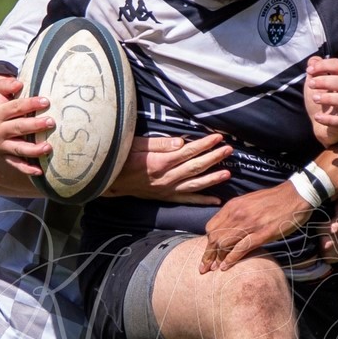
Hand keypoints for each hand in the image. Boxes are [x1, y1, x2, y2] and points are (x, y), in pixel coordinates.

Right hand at [0, 74, 52, 173]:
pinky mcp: (4, 155)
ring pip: (18, 148)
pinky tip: (39, 171)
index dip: (31, 104)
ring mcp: (0, 145)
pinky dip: (26, 169)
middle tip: (51, 122)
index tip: (46, 101)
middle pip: (18, 128)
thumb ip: (5, 84)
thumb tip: (19, 83)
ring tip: (48, 147)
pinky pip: (15, 164)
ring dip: (34, 150)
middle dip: (35, 125)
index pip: (15, 108)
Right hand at [108, 134, 231, 203]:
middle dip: (214, 158)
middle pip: (195, 167)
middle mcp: (166, 178)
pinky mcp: (166, 197)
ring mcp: (167, 189)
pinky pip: (187, 200)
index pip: (188, 152)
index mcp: (160, 162)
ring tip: (228, 173)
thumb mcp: (136, 145)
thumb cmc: (121, 158)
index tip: (218, 138)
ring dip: (213, 179)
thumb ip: (160, 144)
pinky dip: (202, 201)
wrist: (108, 181)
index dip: (205, 145)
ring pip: (195, 185)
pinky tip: (216, 200)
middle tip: (229, 150)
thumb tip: (181, 142)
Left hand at [201, 182, 311, 272]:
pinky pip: (241, 248)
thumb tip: (227, 227)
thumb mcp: (249, 201)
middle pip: (215, 237)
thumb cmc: (274, 199)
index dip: (207, 242)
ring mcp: (250, 224)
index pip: (211, 227)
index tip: (208, 252)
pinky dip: (231, 259)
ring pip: (224, 243)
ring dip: (216, 259)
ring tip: (212, 269)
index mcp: (233, 206)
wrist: (295, 195)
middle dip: (208, 254)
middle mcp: (237, 214)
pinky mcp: (262, 234)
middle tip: (204, 267)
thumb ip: (236, 213)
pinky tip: (225, 267)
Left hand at [305, 56, 337, 145]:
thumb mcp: (313, 85)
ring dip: (329, 98)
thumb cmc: (320, 104)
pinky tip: (317, 117)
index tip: (309, 70)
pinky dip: (328, 119)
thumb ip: (314, 72)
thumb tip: (313, 60)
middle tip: (310, 84)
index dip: (324, 65)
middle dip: (326, 81)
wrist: (321, 127)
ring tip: (315, 99)